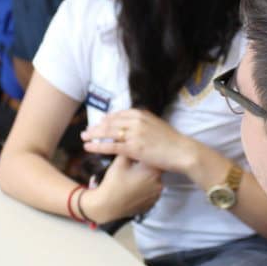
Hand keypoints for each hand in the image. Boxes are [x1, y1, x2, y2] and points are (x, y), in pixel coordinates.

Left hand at [81, 109, 196, 173]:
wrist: (182, 151)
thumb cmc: (172, 142)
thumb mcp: (157, 125)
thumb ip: (144, 123)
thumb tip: (135, 125)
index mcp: (142, 114)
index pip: (119, 114)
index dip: (107, 119)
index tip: (100, 122)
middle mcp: (136, 121)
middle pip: (110, 122)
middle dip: (97, 126)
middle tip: (86, 131)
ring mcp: (134, 134)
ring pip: (107, 133)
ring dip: (93, 135)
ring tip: (84, 138)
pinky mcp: (133, 148)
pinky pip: (110, 146)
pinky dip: (97, 146)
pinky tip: (88, 147)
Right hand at [81, 154, 161, 223]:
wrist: (108, 206)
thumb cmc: (113, 184)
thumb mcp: (120, 161)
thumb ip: (129, 149)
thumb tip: (132, 143)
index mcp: (152, 170)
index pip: (154, 157)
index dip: (145, 154)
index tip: (138, 155)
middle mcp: (159, 182)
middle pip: (154, 168)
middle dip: (144, 166)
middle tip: (132, 168)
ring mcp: (156, 195)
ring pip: (153, 180)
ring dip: (145, 178)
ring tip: (131, 180)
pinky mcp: (152, 203)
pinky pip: (151, 192)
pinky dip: (144, 189)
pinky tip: (133, 188)